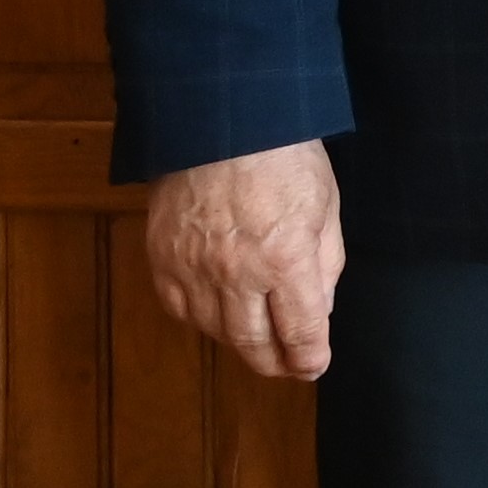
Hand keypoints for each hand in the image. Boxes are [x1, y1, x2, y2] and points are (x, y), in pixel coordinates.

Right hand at [146, 139, 341, 380]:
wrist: (219, 121)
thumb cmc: (284, 156)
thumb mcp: (325, 203)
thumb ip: (325, 262)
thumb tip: (320, 308)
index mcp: (285, 260)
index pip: (299, 331)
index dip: (309, 356)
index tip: (315, 365)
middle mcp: (236, 275)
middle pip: (252, 342)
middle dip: (274, 362)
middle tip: (288, 366)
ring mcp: (193, 271)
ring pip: (215, 331)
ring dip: (240, 342)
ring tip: (258, 341)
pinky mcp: (162, 262)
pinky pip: (181, 309)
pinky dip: (202, 319)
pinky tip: (218, 314)